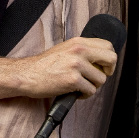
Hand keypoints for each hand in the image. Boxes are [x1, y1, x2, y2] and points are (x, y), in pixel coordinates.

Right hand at [0, 37, 117, 103]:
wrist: (26, 75)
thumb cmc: (45, 65)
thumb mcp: (65, 50)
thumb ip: (83, 51)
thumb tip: (101, 60)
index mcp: (79, 42)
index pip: (108, 45)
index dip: (108, 59)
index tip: (102, 67)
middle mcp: (79, 50)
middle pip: (111, 59)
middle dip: (107, 72)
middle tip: (96, 78)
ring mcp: (76, 65)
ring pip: (101, 79)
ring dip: (92, 86)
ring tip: (79, 86)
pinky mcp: (72, 80)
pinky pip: (91, 90)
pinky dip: (83, 95)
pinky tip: (73, 92)